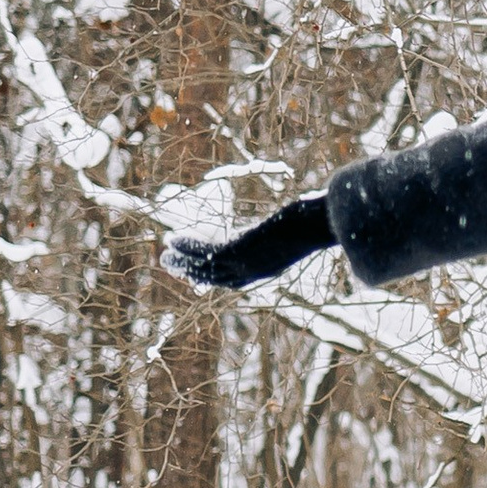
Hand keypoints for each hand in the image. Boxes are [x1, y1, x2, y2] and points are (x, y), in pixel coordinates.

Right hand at [163, 193, 331, 291]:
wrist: (323, 223)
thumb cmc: (317, 221)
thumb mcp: (299, 228)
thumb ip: (290, 226)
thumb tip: (299, 208)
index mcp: (268, 269)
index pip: (234, 280)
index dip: (212, 277)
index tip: (195, 274)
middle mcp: (255, 271)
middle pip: (214, 278)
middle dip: (190, 272)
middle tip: (169, 264)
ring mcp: (247, 263)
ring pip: (206, 269)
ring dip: (182, 262)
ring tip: (163, 254)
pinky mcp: (241, 251)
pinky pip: (207, 253)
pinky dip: (188, 248)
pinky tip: (174, 239)